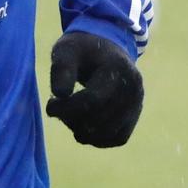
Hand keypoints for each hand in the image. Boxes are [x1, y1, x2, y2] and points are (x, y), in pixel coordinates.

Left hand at [44, 30, 143, 147]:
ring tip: (71, 116)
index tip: (50, 106)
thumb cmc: (82, 50)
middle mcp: (133, 88)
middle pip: (100, 120)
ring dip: (83, 132)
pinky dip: (98, 138)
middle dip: (72, 120)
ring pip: (108, 133)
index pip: (93, 100)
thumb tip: (60, 94)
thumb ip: (61, 68)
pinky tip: (83, 126)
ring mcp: (137, 103)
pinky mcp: (135, 116)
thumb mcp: (66, 50)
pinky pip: (117, 138)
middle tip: (60, 110)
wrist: (106, 48)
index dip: (67, 109)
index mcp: (117, 68)